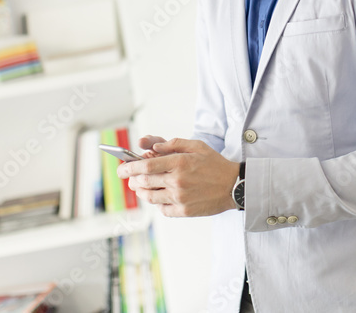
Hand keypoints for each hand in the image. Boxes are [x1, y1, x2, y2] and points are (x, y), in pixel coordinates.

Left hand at [116, 138, 239, 216]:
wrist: (234, 186)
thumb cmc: (215, 164)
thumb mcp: (197, 146)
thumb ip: (173, 144)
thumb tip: (153, 147)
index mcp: (179, 163)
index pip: (146, 166)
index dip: (129, 167)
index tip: (121, 168)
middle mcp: (177, 181)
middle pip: (144, 182)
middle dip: (132, 179)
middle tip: (129, 177)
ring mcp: (180, 198)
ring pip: (150, 197)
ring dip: (141, 191)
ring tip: (141, 187)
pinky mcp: (184, 211)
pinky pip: (162, 209)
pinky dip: (157, 203)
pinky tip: (160, 196)